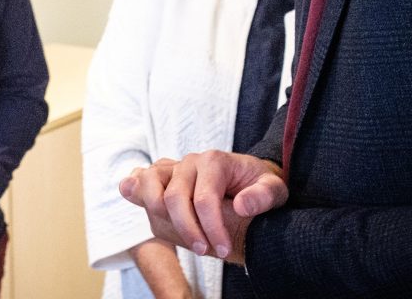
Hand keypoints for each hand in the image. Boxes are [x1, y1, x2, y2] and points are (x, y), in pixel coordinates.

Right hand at [119, 152, 286, 264]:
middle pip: (174, 198)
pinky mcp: (164, 176)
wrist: (249, 177)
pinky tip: (139, 202)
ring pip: (150, 186)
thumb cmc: (260, 185)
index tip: (225, 250)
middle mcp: (190, 161)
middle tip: (206, 252)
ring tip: (181, 236)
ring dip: (161, 217)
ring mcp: (174, 167)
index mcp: (214, 160)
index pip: (204, 199)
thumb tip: (241, 205)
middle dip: (188, 231)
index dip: (212, 229)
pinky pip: (142, 180)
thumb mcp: (275, 189)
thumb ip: (263, 196)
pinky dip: (135, 191)